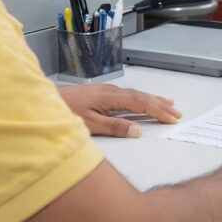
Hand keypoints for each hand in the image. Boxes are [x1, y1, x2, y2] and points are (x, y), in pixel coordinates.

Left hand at [59, 84, 181, 137]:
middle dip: (160, 104)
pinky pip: (128, 95)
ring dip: (152, 100)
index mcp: (111, 97)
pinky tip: (142, 100)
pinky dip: (140, 98)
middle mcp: (111, 91)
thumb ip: (115, 127)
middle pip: (141, 97)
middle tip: (177, 112)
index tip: (172, 118)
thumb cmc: (66, 113)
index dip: (158, 111)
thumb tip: (138, 130)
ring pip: (135, 94)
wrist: (44, 101)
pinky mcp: (101, 94)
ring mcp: (107, 91)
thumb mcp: (90, 125)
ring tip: (168, 103)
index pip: (140, 103)